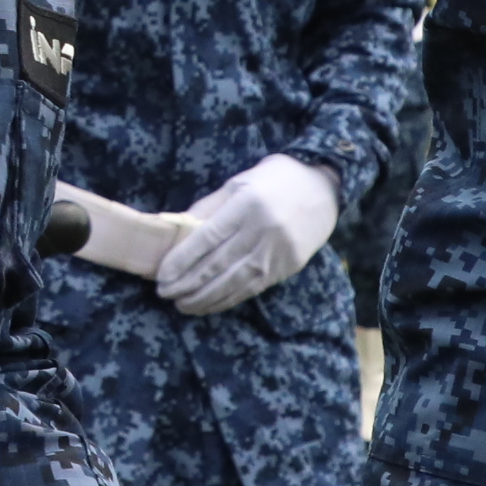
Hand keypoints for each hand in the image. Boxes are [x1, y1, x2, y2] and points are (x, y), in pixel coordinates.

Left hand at [157, 155, 341, 318]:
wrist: (323, 187)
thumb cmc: (273, 180)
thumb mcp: (237, 184)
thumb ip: (207, 208)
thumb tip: (175, 231)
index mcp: (246, 204)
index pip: (207, 238)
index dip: (182, 259)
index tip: (162, 274)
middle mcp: (262, 230)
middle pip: (218, 263)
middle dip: (187, 283)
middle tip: (164, 293)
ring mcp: (277, 251)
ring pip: (234, 281)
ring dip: (205, 297)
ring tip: (182, 305)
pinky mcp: (287, 266)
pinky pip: (252, 288)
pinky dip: (228, 299)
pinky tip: (209, 305)